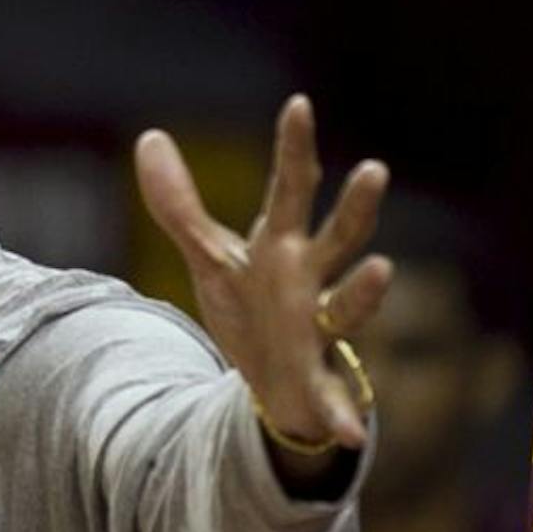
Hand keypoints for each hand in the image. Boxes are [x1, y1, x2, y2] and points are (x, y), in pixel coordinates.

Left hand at [135, 95, 390, 452]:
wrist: (276, 384)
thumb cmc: (253, 307)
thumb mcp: (211, 256)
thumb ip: (180, 204)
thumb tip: (150, 136)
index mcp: (282, 245)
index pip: (290, 189)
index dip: (293, 148)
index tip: (299, 103)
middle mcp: (312, 279)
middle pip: (338, 236)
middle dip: (355, 207)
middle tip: (373, 168)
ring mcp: (321, 329)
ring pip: (349, 305)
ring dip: (365, 290)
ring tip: (382, 268)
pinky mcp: (318, 380)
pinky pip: (334, 397)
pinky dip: (342, 413)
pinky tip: (348, 428)